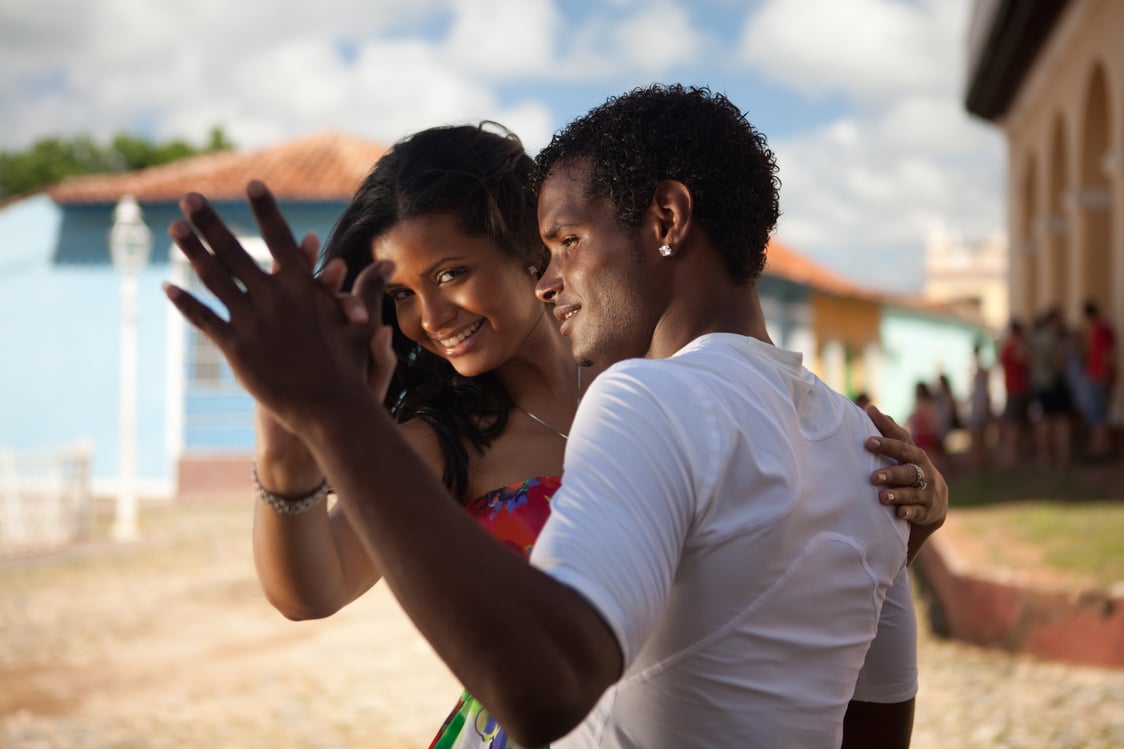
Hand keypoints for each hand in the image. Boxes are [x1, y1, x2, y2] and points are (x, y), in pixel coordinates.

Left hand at [163, 181, 392, 435]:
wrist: (330, 408)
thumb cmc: (349, 366)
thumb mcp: (359, 324)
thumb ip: (367, 289)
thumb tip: (388, 263)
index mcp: (303, 287)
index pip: (281, 239)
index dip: (266, 210)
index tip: (252, 183)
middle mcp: (274, 298)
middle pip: (234, 251)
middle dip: (211, 221)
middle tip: (191, 196)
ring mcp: (252, 322)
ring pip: (214, 278)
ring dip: (192, 250)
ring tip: (175, 228)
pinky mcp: (237, 349)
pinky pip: (206, 319)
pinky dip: (186, 303)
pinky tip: (169, 287)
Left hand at [863, 404, 947, 528]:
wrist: (934, 501)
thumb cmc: (909, 469)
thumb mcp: (903, 452)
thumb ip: (888, 432)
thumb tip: (870, 408)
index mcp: (913, 454)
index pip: (900, 444)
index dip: (885, 441)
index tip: (867, 441)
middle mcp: (922, 471)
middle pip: (907, 469)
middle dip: (890, 471)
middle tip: (873, 476)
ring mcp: (926, 491)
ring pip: (912, 491)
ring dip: (897, 493)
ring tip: (882, 496)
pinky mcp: (927, 510)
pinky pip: (918, 511)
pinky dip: (909, 512)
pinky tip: (899, 513)